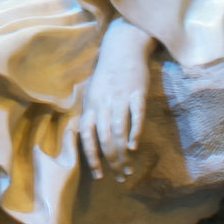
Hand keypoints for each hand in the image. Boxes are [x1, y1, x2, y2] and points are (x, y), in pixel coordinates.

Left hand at [77, 19, 154, 182]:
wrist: (122, 46)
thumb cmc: (107, 72)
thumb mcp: (92, 92)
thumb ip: (91, 114)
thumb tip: (88, 139)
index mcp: (90, 105)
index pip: (87, 136)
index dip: (92, 158)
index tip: (99, 176)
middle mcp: (102, 103)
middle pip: (104, 139)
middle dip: (111, 161)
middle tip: (120, 177)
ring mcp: (119, 98)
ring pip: (118, 131)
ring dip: (122, 154)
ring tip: (128, 169)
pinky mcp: (136, 92)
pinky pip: (135, 115)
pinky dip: (134, 132)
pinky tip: (134, 147)